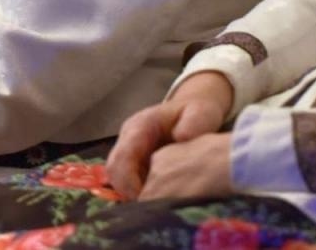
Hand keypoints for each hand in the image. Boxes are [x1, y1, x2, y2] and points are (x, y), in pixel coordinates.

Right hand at [106, 71, 232, 198]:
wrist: (195, 109)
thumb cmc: (197, 112)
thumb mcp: (201, 113)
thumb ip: (194, 122)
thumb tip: (181, 137)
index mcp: (141, 125)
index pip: (122, 157)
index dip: (129, 182)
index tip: (146, 198)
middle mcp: (128, 136)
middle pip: (113, 169)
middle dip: (127, 191)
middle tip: (150, 206)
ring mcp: (129, 147)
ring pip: (116, 176)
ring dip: (131, 192)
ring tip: (154, 203)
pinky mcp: (133, 158)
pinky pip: (125, 179)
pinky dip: (136, 191)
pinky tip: (156, 197)